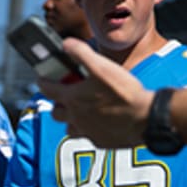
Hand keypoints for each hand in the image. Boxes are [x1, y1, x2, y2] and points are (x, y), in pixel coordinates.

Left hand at [37, 38, 155, 148]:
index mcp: (73, 98)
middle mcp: (75, 117)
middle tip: (67, 95)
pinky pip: (88, 136)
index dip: (42, 82)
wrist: (144, 118)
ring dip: (71, 119)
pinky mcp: (99, 141)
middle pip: (56, 112)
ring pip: (69, 128)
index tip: (42, 79)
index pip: (47, 89)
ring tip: (82, 111)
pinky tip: (100, 122)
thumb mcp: (102, 66)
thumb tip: (66, 44)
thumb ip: (81, 53)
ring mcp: (87, 132)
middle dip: (58, 103)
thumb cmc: (124, 93)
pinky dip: (89, 129)